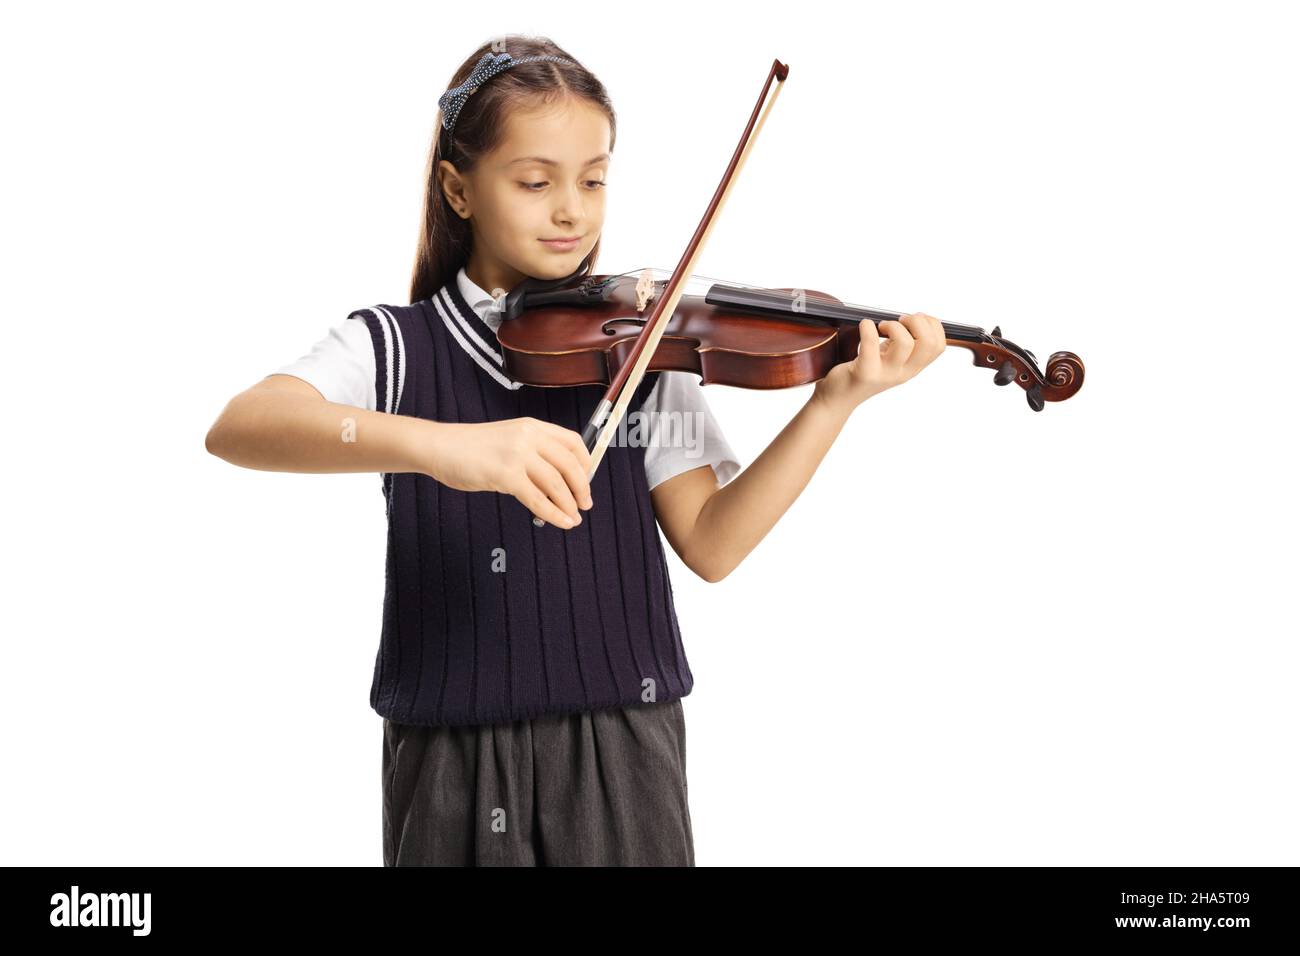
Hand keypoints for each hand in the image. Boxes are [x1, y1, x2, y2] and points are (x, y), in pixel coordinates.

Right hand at [414, 417, 592, 527]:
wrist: (440, 447)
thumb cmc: (471, 448)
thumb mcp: (509, 440)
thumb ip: (534, 453)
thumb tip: (559, 481)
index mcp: (532, 426)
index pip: (573, 442)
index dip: (586, 463)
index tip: (587, 480)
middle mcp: (528, 436)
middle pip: (569, 465)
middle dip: (581, 489)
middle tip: (585, 505)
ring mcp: (517, 455)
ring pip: (556, 484)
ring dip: (569, 505)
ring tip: (573, 518)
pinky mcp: (505, 475)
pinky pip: (537, 499)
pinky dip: (552, 514)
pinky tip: (559, 522)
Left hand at [812, 312, 946, 412]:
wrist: (838, 399)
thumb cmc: (864, 371)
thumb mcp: (891, 359)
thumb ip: (905, 344)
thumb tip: (915, 318)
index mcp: (913, 368)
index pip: (939, 346)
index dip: (932, 325)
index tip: (914, 320)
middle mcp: (903, 373)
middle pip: (928, 343)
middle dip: (917, 321)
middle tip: (899, 320)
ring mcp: (885, 374)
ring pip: (905, 342)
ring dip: (893, 325)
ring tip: (881, 326)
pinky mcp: (865, 372)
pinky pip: (871, 343)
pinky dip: (867, 327)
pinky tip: (863, 325)